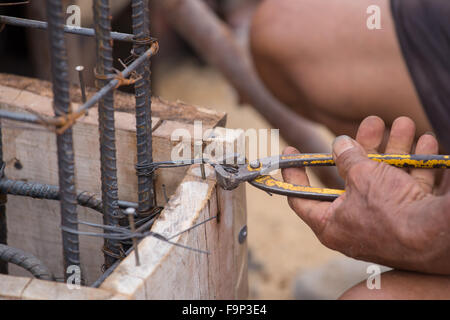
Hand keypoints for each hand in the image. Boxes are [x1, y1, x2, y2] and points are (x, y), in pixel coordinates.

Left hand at [282, 116, 449, 273]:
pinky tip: (425, 141)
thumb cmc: (391, 212)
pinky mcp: (407, 219)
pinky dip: (415, 165)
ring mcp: (381, 222)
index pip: (301, 197)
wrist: (439, 237)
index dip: (294, 173)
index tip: (291, 152)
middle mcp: (353, 225)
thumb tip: (340, 144)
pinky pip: (407, 188)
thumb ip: (348, 158)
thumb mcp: (362, 177)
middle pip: (351, 180)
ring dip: (395, 149)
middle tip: (372, 124)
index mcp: (330, 224)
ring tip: (404, 124)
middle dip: (364, 147)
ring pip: (383, 179)